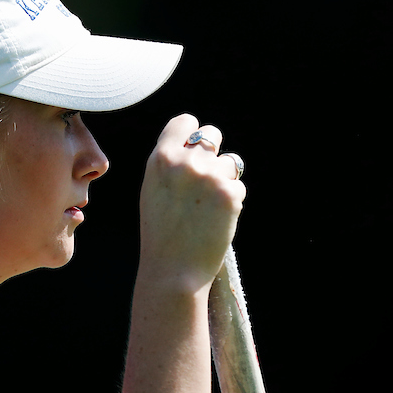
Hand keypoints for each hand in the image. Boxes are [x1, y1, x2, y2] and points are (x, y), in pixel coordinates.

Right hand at [138, 114, 245, 291]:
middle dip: (213, 153)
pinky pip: (239, 187)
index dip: (192, 134)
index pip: (185, 122)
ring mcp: (209, 176)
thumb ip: (171, 165)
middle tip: (207, 179)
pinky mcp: (230, 193)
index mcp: (160, 159)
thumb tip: (195, 145)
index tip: (194, 148)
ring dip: (225, 179)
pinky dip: (232, 202)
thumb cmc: (161, 235)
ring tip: (207, 208)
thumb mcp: (153, 191)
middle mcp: (185, 162)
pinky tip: (216, 221)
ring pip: (230, 162)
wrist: (173, 271)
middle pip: (212, 134)